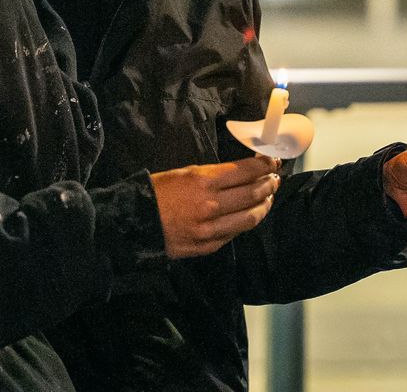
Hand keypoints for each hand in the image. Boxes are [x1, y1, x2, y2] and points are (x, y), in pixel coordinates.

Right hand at [150, 156, 280, 257]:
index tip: (272, 161)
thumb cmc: (155, 192)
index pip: (245, 171)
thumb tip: (239, 174)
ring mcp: (210, 228)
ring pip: (250, 217)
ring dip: (264, 206)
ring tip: (267, 198)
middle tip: (274, 179)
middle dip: (268, 184)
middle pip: (252, 193)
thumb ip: (212, 176)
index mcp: (202, 181)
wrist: (132, 221)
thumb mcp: (182, 173)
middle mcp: (210, 205)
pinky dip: (246, 223)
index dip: (263, 165)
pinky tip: (249, 216)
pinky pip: (235, 234)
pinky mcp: (207, 245)